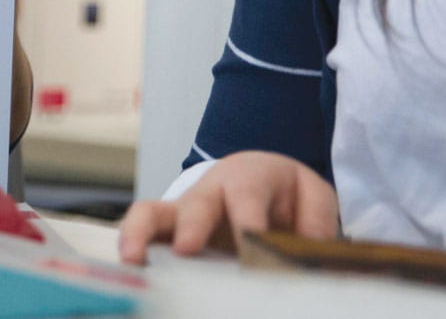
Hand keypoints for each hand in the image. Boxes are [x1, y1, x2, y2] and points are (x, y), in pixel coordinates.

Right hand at [117, 151, 339, 264]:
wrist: (260, 181)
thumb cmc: (285, 193)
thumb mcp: (311, 196)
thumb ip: (316, 220)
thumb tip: (311, 253)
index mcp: (249, 178)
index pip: (247, 196)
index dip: (248, 221)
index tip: (251, 247)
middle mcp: (210, 190)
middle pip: (198, 203)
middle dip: (193, 225)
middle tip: (188, 249)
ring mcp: (184, 211)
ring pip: (153, 211)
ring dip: (141, 232)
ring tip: (135, 259)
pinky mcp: (168, 231)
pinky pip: (141, 229)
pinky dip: (130, 243)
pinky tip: (130, 267)